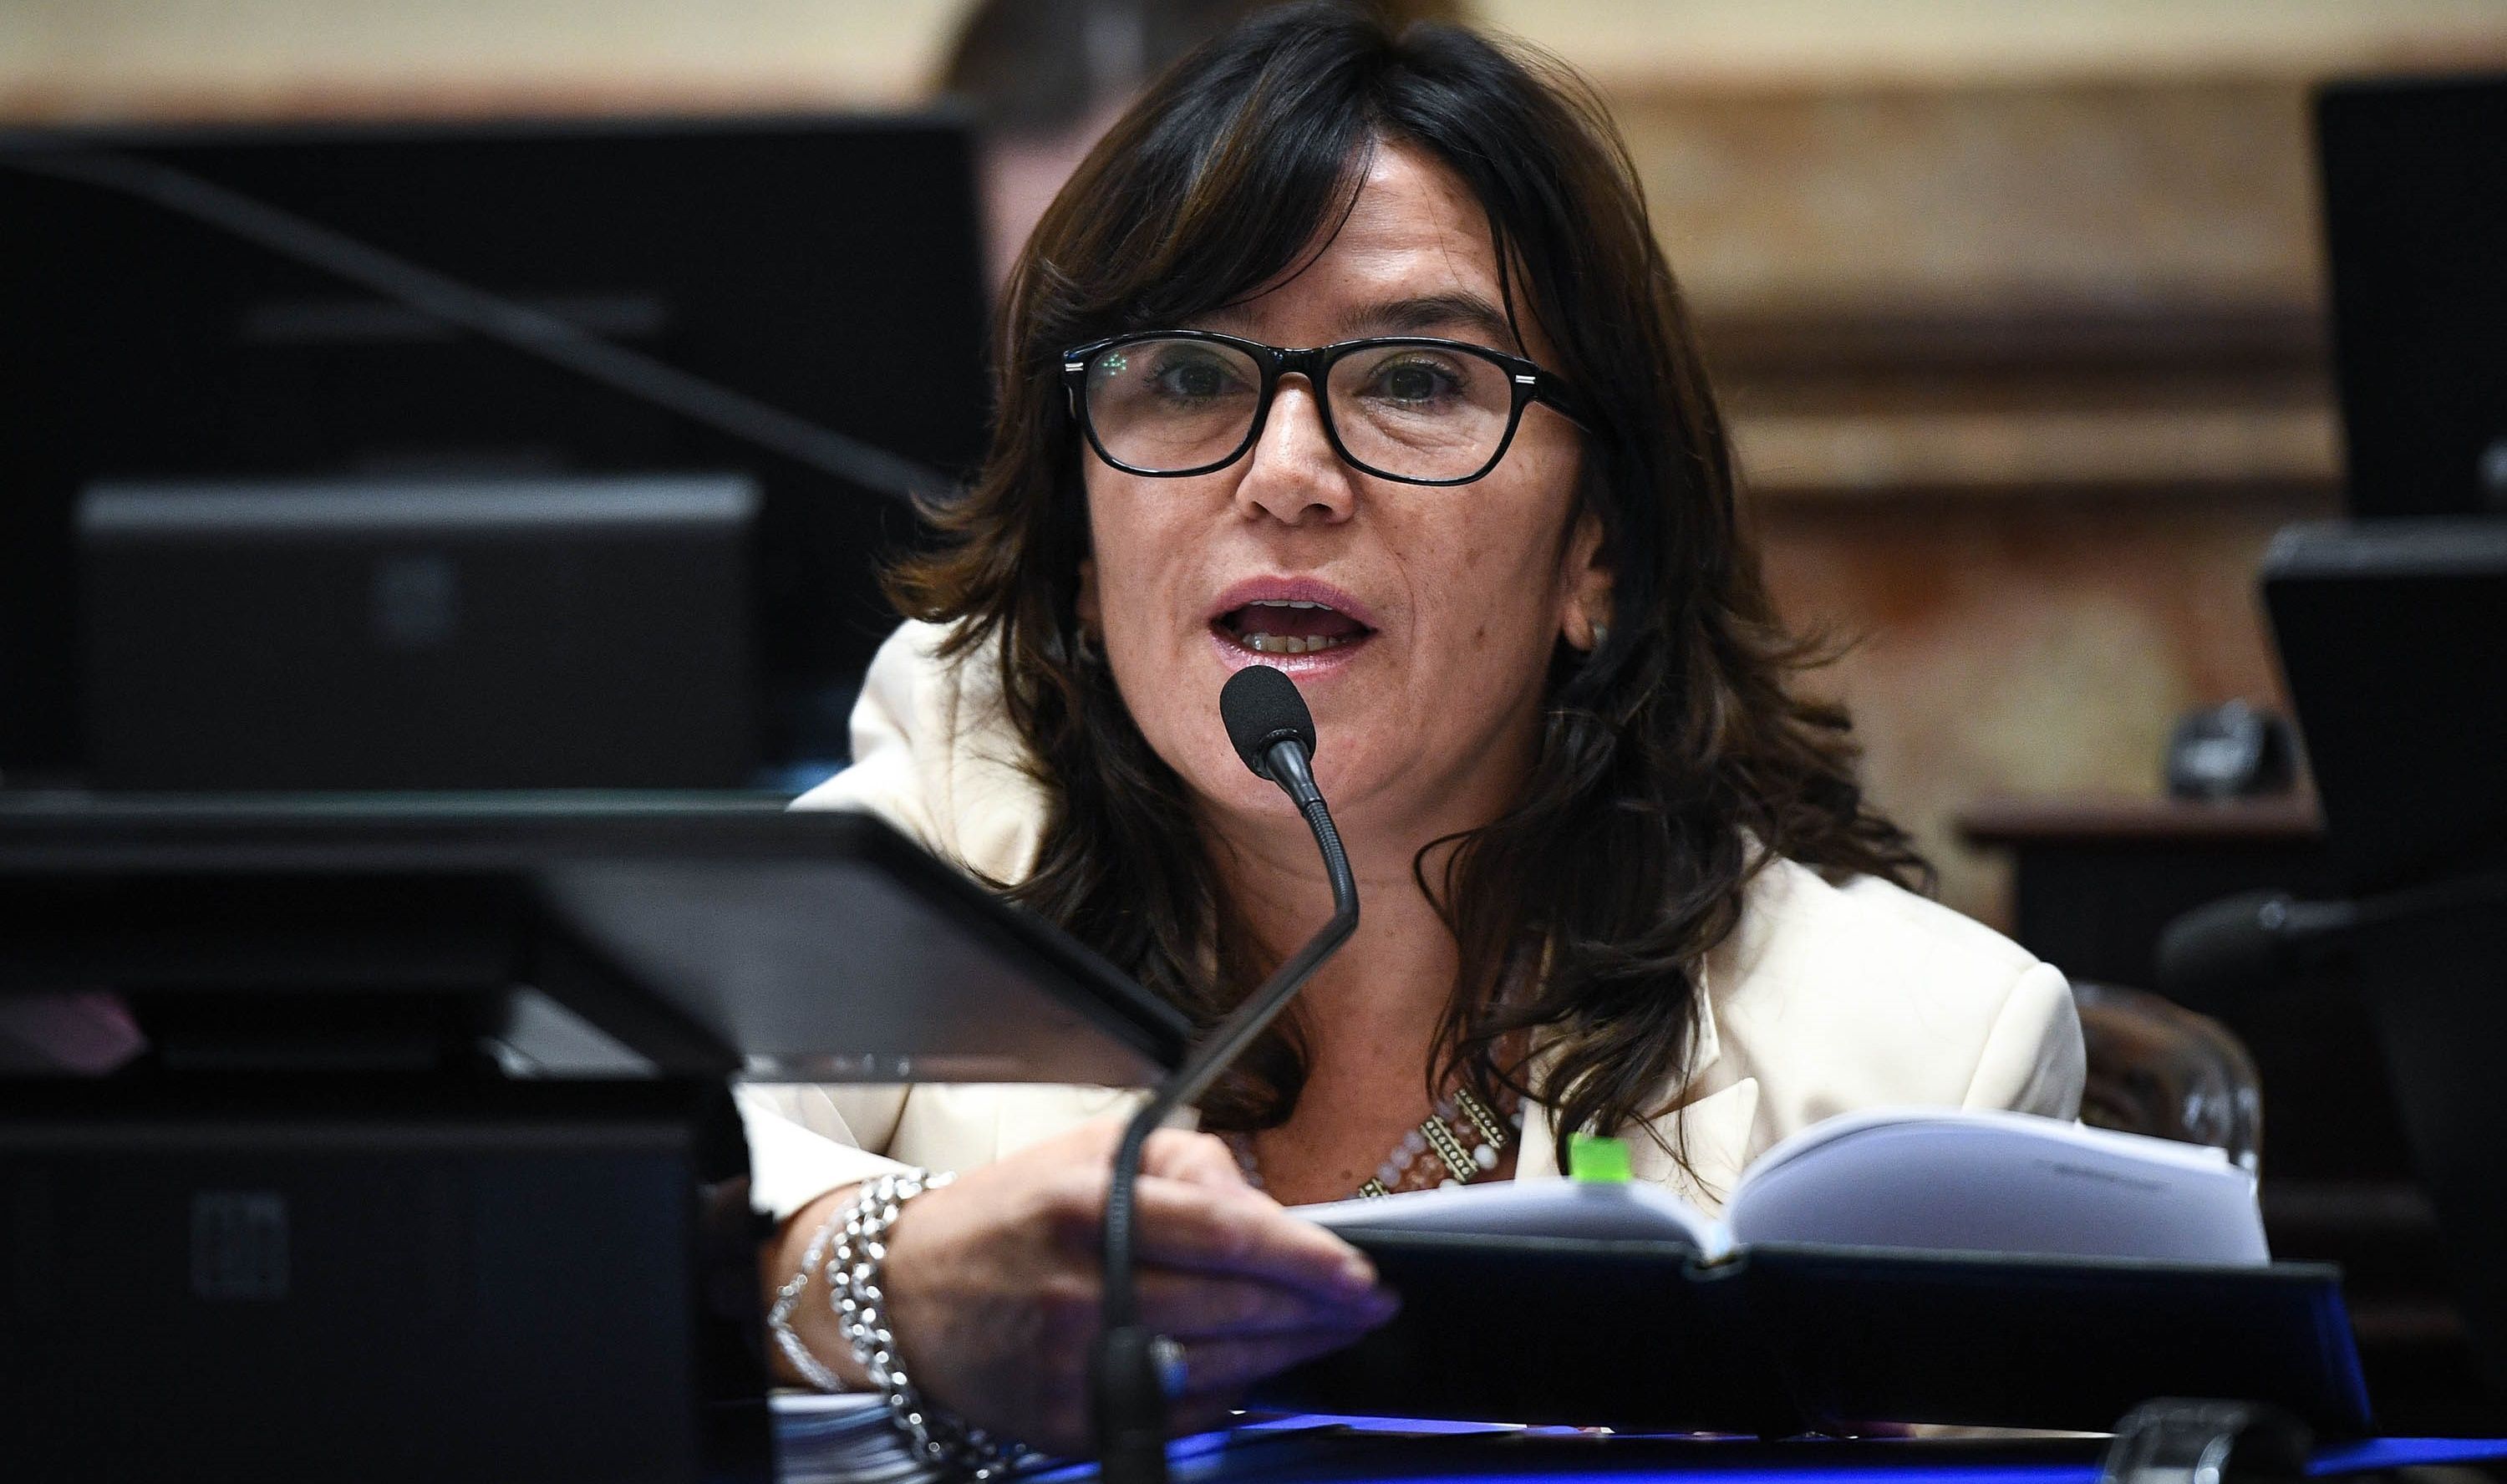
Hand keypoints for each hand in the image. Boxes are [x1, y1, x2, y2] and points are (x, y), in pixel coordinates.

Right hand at [876, 1120, 1395, 1454]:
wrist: (906, 1293)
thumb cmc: (1008, 1217)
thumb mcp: (1090, 1154)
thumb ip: (1188, 1164)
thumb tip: (1265, 1205)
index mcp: (1089, 1207)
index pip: (1224, 1232)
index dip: (1304, 1256)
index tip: (1358, 1269)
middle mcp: (1081, 1286)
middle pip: (1234, 1305)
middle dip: (1317, 1308)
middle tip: (1367, 1303)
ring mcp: (1075, 1361)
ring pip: (1218, 1362)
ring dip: (1290, 1351)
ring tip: (1330, 1331)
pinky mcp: (1070, 1418)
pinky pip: (1179, 1410)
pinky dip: (1231, 1389)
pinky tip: (1261, 1366)